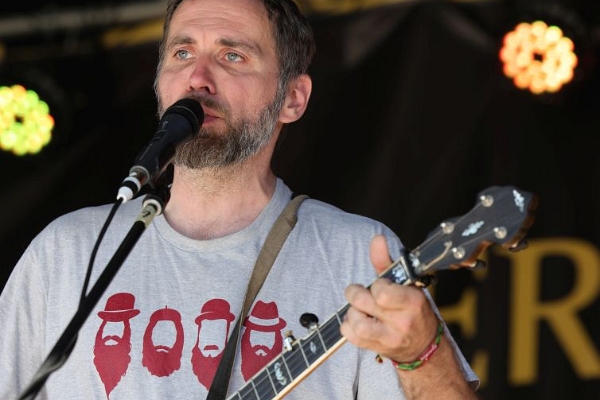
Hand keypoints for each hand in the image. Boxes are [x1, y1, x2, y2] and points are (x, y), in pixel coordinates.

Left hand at [340, 235, 438, 362]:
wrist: (423, 346)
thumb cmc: (413, 310)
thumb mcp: (406, 284)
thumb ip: (387, 262)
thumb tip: (377, 239)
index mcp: (413, 301)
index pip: (382, 291)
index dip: (376, 285)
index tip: (379, 286)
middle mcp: (402, 321)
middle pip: (363, 302)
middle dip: (355, 293)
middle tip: (360, 294)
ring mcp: (390, 338)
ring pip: (356, 322)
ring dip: (352, 312)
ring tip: (361, 310)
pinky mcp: (377, 348)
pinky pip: (351, 336)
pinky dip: (348, 327)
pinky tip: (358, 322)